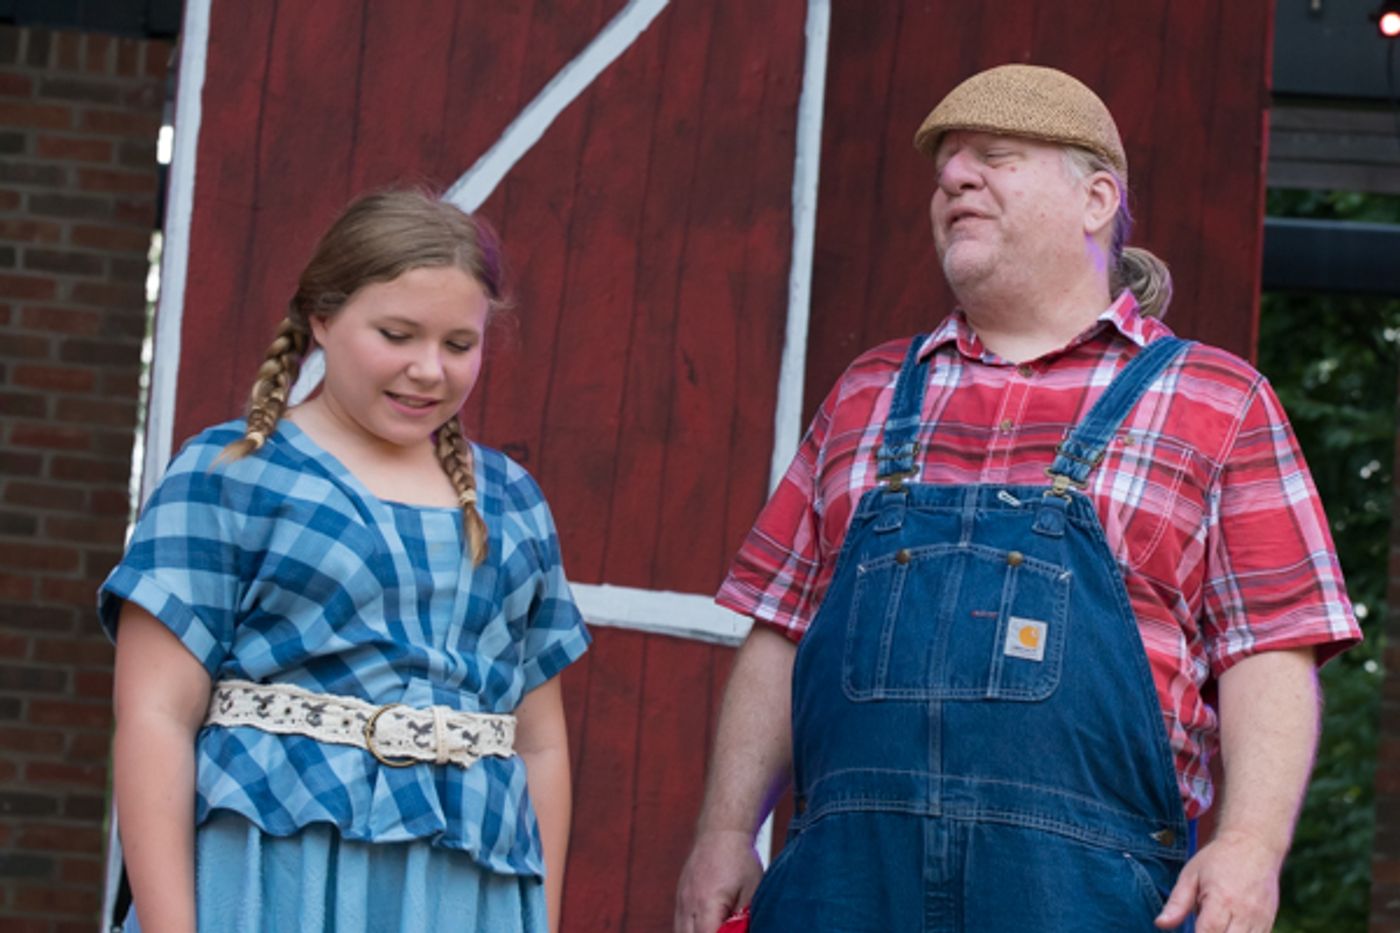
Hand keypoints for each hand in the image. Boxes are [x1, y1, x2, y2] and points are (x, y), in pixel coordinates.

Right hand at [674, 829, 763, 932]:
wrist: (721, 830)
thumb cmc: (740, 859)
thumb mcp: (751, 892)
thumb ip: (743, 920)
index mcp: (707, 904)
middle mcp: (689, 905)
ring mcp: (681, 901)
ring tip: (715, 930)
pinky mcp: (680, 897)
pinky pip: (679, 925)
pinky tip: (704, 931)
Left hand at [1155, 829, 1282, 931]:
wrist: (1254, 844)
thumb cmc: (1218, 859)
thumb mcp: (1191, 875)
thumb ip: (1177, 903)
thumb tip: (1160, 924)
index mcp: (1221, 899)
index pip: (1209, 932)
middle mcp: (1244, 913)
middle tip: (1199, 928)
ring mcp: (1260, 920)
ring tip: (1213, 927)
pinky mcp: (1269, 922)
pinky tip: (1227, 929)